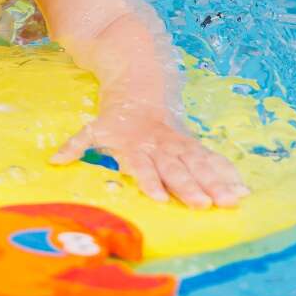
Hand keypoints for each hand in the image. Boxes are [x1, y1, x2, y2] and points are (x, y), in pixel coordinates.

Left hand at [51, 109, 248, 208]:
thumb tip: (53, 160)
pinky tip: (241, 188)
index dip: (149, 181)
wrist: (138, 90)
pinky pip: (211, 158)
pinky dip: (226, 172)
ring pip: (198, 164)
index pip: (141, 165)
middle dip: (188, 186)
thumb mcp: (92, 129)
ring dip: (214, 182)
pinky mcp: (192, 144)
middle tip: (203, 205)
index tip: (158, 198)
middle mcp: (158, 146)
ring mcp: (178, 145)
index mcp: (133, 145)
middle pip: (175, 168)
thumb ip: (76, 145)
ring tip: (231, 200)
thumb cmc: (113, 121)